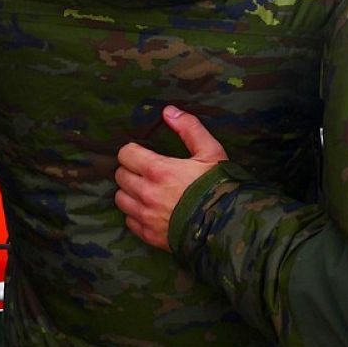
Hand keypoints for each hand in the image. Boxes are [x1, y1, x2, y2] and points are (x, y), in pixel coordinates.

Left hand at [114, 106, 228, 250]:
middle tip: (145, 171)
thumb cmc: (219, 186)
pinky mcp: (149, 235)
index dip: (133, 151)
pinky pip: (129, 221)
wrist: (227, 226)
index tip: (142, 153)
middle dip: (130, 170)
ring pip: (121, 199)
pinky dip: (135, 214)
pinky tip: (150, 210)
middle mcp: (146, 194)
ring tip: (145, 190)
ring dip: (130, 192)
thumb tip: (168, 111)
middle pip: (120, 176)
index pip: (125, 154)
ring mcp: (146, 217)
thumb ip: (189, 128)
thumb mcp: (210, 151)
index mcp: (158, 170)